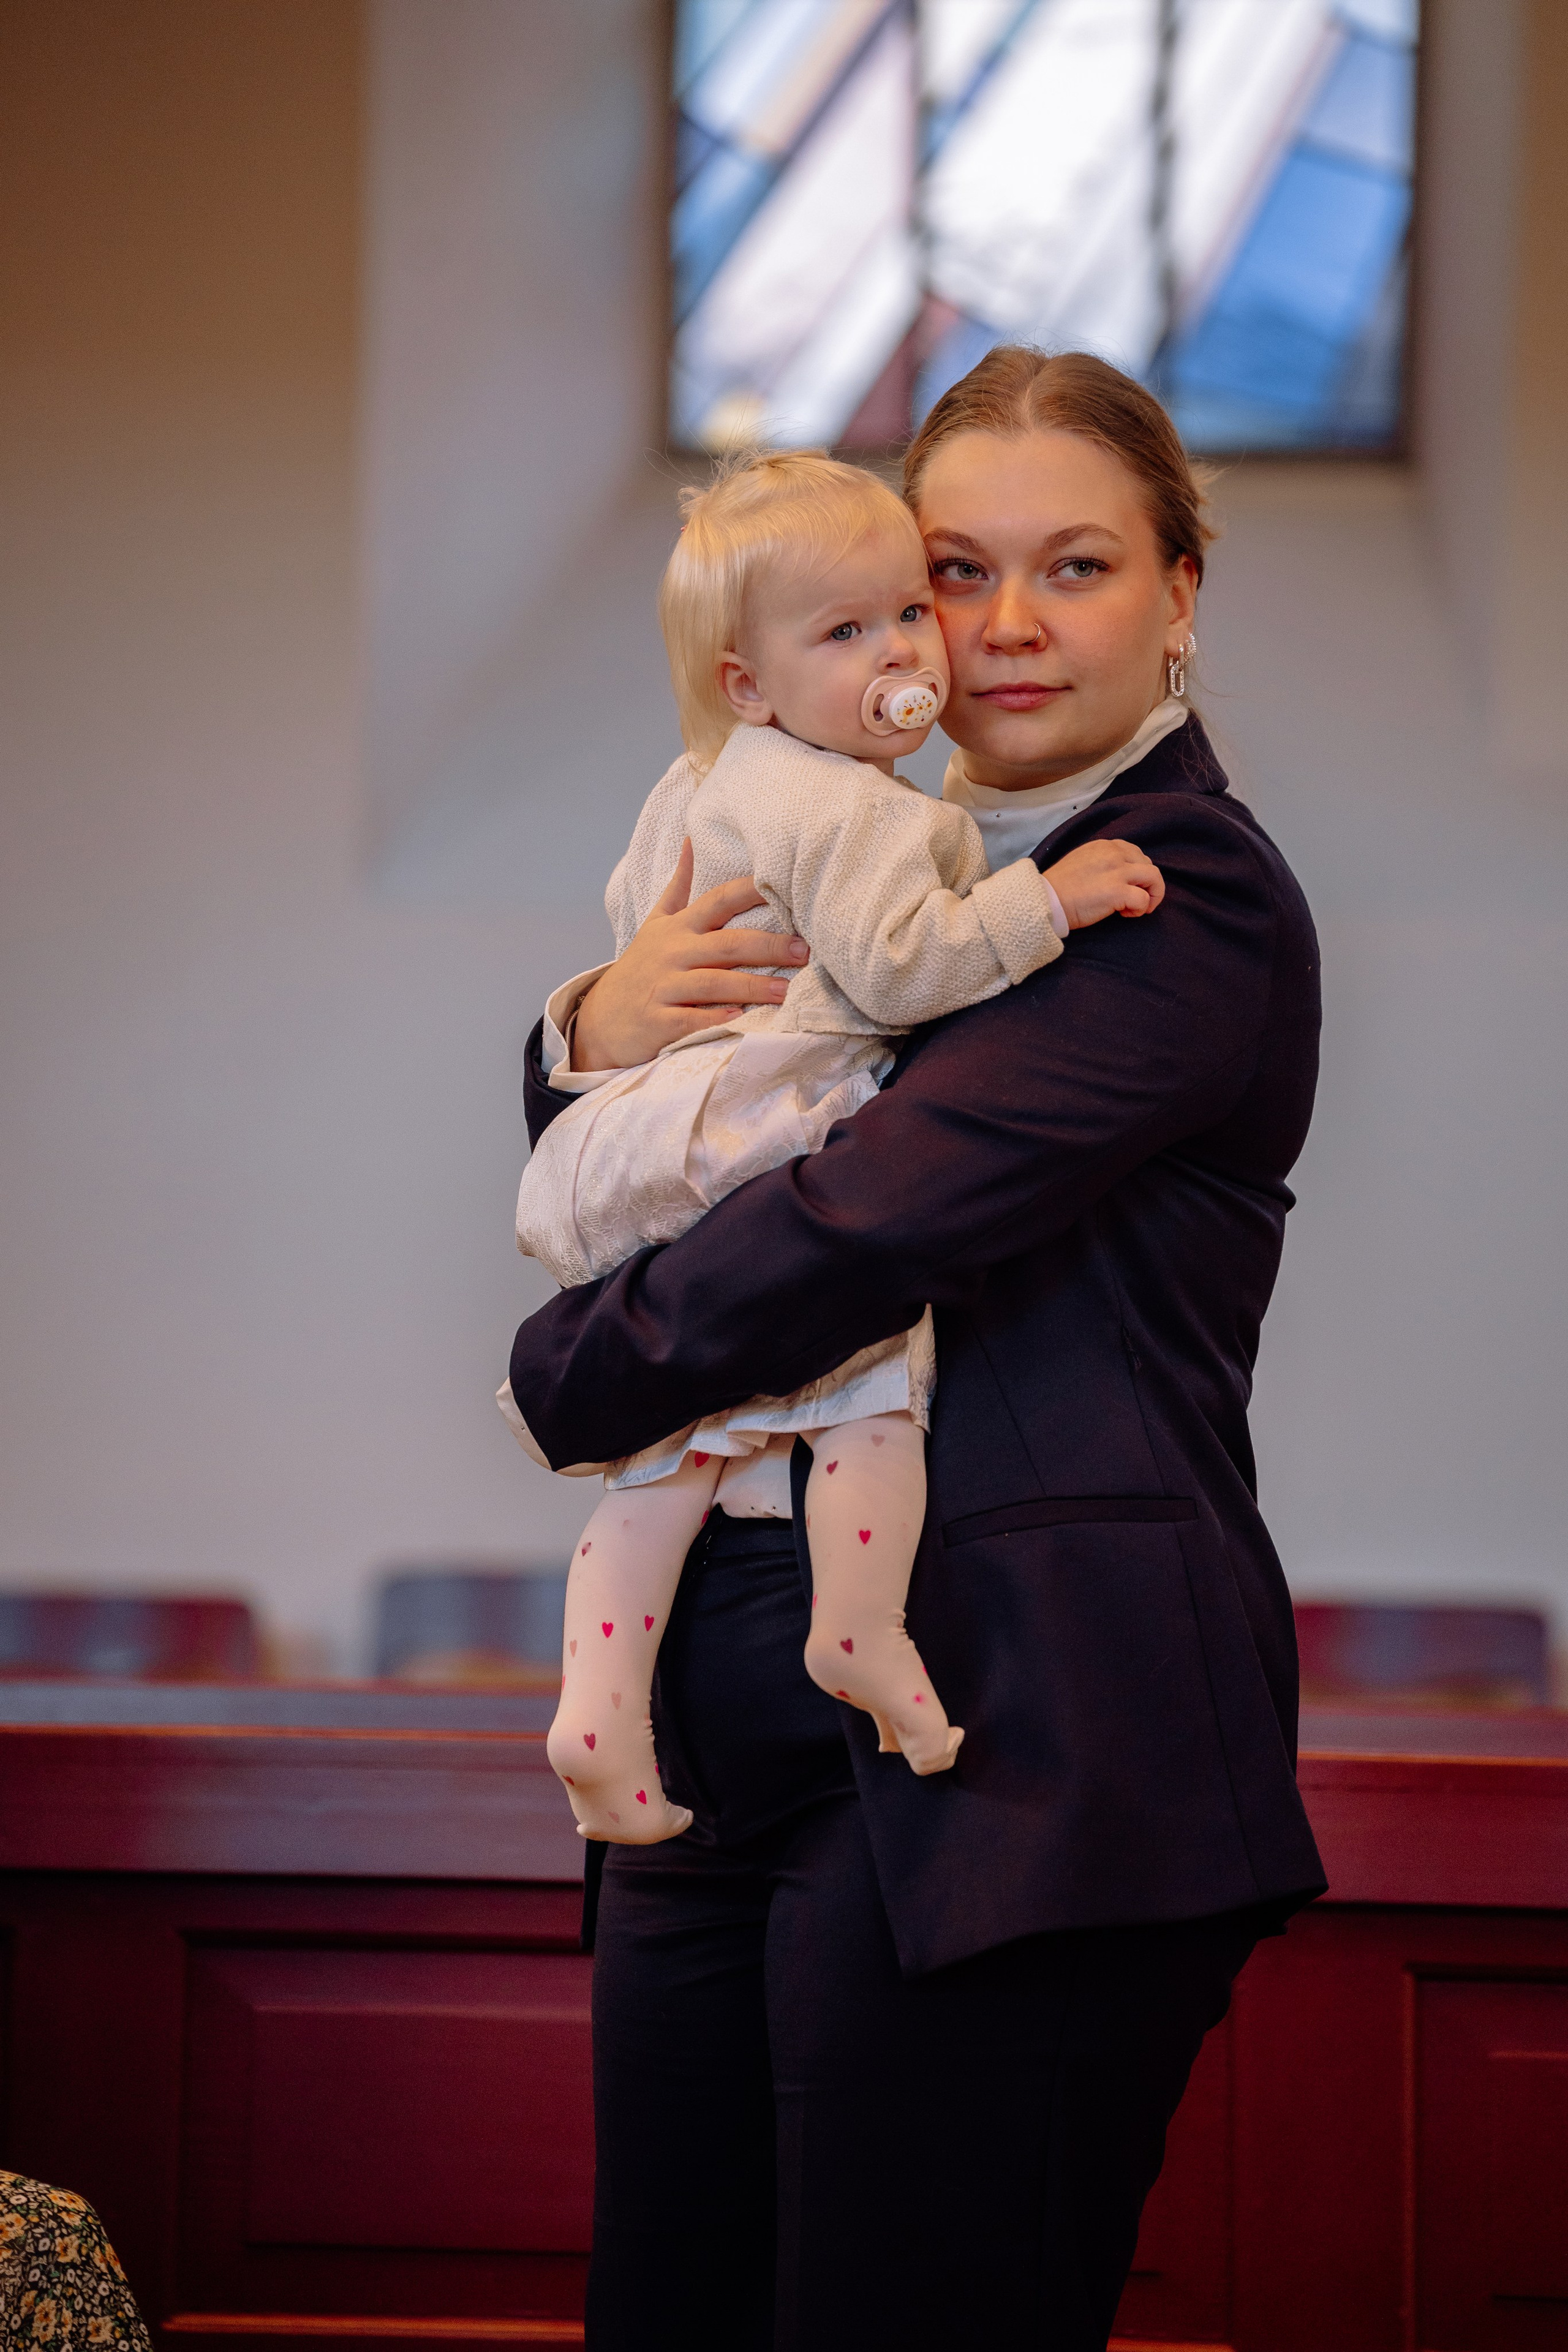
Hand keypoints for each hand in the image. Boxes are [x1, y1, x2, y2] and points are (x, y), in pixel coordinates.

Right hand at [571, 839, 809, 1069]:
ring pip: (713, 982)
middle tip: (804, 951)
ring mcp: (664, 987)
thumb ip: (678, 886)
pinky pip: (691, 1019)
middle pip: (726, 944)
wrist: (600, 1020)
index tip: (785, 887)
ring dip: (752, 986)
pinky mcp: (658, 1022)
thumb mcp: (655, 923)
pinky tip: (742, 1019)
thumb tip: (691, 840)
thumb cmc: (640, 969)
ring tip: (786, 991)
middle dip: (768, 946)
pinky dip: (715, 1018)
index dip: (750, 891)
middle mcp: (673, 953)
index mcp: (678, 928)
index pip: (718, 900)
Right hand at [1043, 837, 1164, 929]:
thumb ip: (1102, 862)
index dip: (1136, 873)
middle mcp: (1114, 854)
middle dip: (1147, 885)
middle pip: (1149, 865)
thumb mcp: (1083, 861)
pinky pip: (1144, 899)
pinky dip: (1141, 909)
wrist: (1045, 901)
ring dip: (1152, 895)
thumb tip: (1117, 875)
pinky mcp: (1117, 891)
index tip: (1126, 886)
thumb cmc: (1059, 887)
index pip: (1135, 854)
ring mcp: (1117, 872)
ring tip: (1136, 908)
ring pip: (1154, 877)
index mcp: (1105, 846)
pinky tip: (1125, 915)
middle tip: (1133, 901)